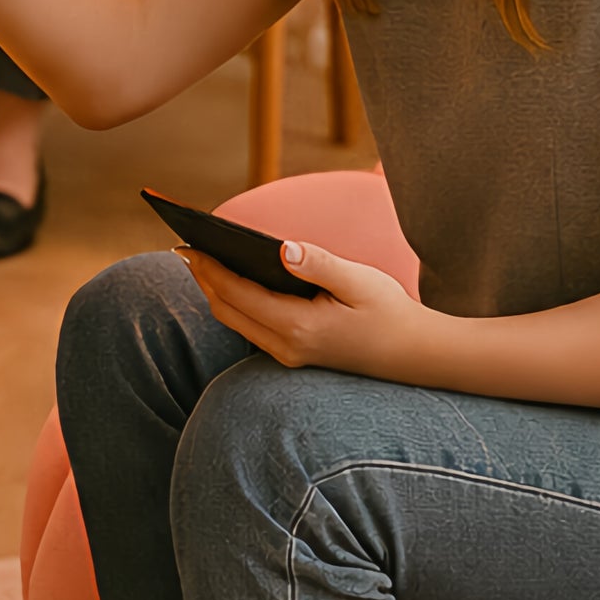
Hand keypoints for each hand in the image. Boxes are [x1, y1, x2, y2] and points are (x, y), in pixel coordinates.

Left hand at [179, 239, 426, 381]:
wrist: (415, 355)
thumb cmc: (389, 312)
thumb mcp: (359, 281)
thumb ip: (319, 264)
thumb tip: (282, 248)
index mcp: (298, 327)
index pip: (237, 294)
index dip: (208, 268)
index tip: (187, 244)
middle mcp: (286, 347)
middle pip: (227, 310)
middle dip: (203, 279)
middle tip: (184, 247)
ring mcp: (289, 355)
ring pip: (236, 322)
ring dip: (216, 291)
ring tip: (200, 259)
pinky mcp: (294, 355)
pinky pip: (252, 327)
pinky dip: (236, 302)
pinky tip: (233, 279)